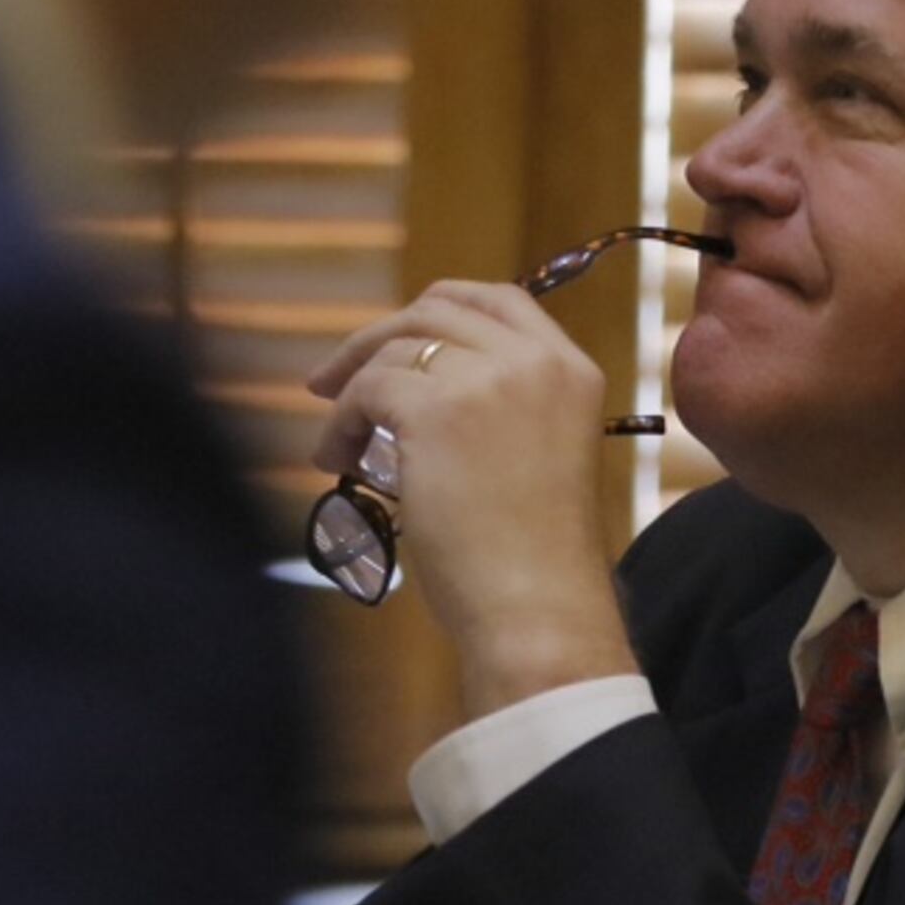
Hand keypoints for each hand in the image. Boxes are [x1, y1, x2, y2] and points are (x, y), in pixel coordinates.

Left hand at [308, 282, 634, 717]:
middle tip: (332, 380)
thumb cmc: (535, 555)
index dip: (439, 307)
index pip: (499, 299)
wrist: (537, 605)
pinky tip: (334, 461)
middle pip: (437, 310)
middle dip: (377, 339)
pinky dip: (341, 424)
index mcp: (571, 369)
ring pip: (396, 350)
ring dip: (354, 393)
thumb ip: (498, 404)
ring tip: (340, 448)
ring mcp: (489, 379)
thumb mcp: (536, 453)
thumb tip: (413, 376)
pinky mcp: (437, 410)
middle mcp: (536, 361)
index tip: (396, 336)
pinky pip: (368, 391)